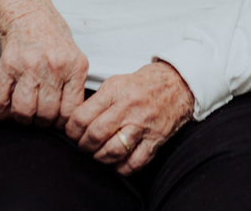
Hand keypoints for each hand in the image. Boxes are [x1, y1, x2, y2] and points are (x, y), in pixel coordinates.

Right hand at [0, 0, 89, 127]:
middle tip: (38, 116)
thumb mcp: (74, 55)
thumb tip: (69, 116)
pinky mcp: (7, 65)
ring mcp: (29, 66)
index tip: (57, 122)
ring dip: (22, 118)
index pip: (71, 111)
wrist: (27, 10)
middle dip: (41, 122)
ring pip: (24, 111)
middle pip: (46, 114)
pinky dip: (1, 111)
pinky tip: (6, 108)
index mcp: (74, 66)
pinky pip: (1, 100)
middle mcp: (53, 67)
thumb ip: (73, 82)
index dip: (62, 123)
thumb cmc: (51, 34)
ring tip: (23, 112)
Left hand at [65, 61, 193, 175]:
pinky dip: (121, 167)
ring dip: (99, 158)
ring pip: (112, 151)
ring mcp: (143, 125)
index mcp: (115, 90)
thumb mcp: (117, 82)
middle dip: (83, 146)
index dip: (71, 131)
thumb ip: (97, 100)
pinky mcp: (156, 139)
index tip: (72, 134)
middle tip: (83, 146)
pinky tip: (116, 163)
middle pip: (95, 135)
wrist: (179, 83)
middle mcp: (129, 107)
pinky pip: (134, 163)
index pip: (82, 116)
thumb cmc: (145, 83)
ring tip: (98, 154)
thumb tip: (75, 122)